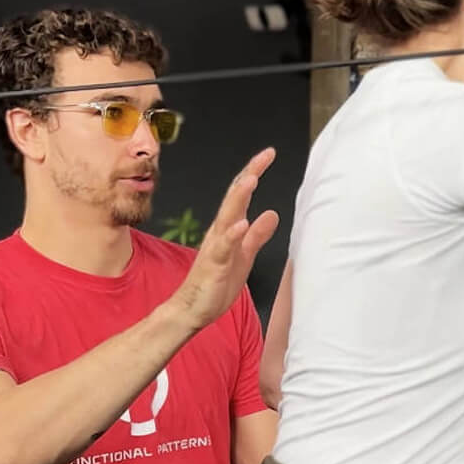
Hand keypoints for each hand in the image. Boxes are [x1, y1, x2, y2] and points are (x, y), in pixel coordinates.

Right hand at [167, 149, 281, 331]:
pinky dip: (231, 235)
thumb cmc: (215, 284)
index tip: (268, 154)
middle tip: (265, 156)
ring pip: (227, 217)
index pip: (241, 195)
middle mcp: (220, 233)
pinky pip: (223, 248)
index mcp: (228, 229)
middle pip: (234, 198)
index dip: (254, 173)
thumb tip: (271, 214)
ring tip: (252, 179)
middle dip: (249, 175)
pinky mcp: (213, 266)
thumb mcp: (244, 257)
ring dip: (239, 198)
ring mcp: (215, 248)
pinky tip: (241, 224)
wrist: (191, 310)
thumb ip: (257, 236)